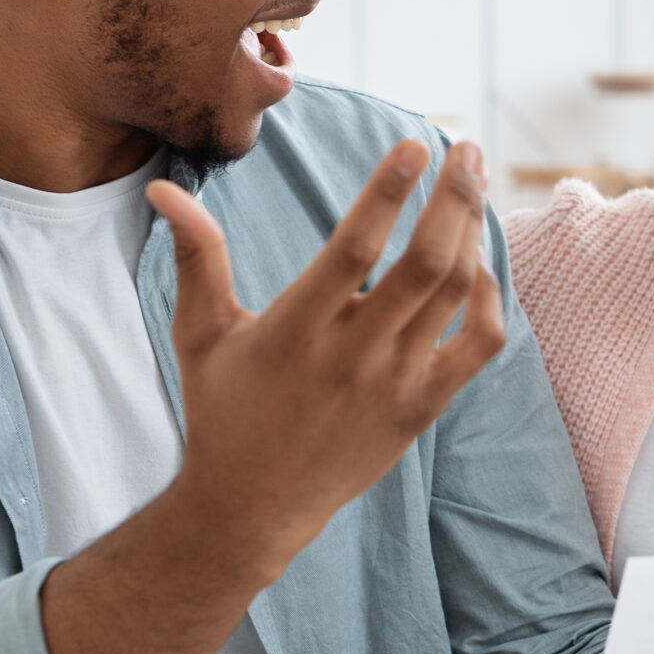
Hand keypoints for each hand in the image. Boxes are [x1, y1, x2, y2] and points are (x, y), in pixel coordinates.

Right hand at [43, 139, 504, 653]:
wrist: (253, 510)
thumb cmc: (222, 412)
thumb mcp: (200, 333)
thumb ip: (196, 257)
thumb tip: (163, 191)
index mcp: (294, 331)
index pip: (354, 248)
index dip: (389, 192)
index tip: (416, 143)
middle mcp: (352, 357)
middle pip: (425, 264)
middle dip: (455, 198)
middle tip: (467, 149)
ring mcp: (394, 385)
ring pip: (455, 295)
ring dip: (473, 232)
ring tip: (472, 185)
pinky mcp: (422, 409)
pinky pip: (478, 346)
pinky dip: (490, 299)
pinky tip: (478, 262)